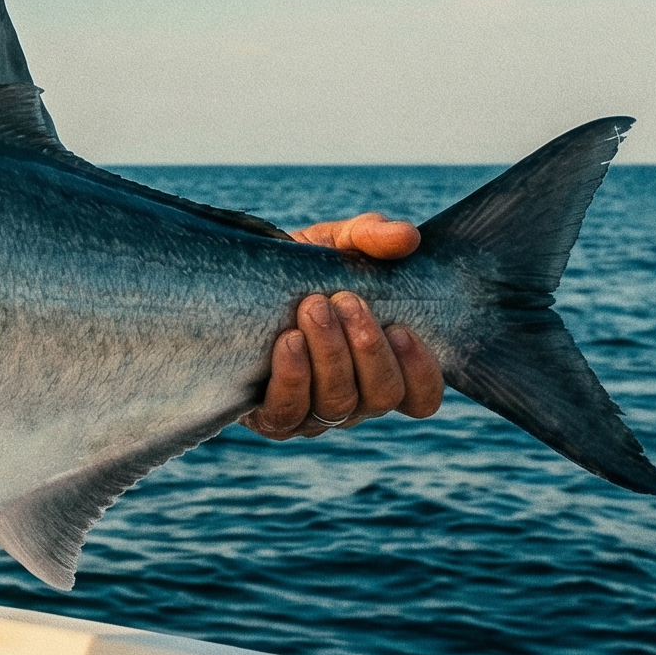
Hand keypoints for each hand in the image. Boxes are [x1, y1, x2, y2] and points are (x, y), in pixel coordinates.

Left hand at [243, 213, 444, 438]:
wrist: (234, 282)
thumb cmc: (298, 269)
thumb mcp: (334, 244)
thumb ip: (372, 236)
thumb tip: (406, 236)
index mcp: (381, 366)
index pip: (421, 397)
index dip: (421, 371)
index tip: (401, 329)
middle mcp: (354, 398)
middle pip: (381, 397)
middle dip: (368, 349)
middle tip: (344, 301)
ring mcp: (314, 413)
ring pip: (338, 404)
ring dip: (330, 354)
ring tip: (313, 308)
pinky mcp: (272, 418)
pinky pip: (289, 412)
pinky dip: (294, 376)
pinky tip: (289, 340)